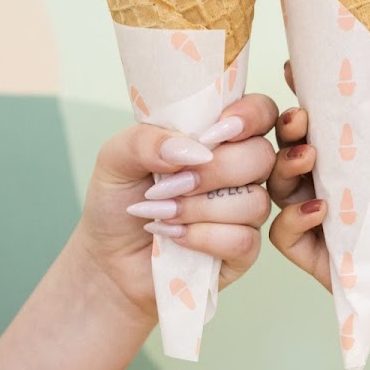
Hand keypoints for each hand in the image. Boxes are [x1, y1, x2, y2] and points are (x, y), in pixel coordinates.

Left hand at [73, 94, 277, 325]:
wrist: (108, 257)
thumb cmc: (118, 201)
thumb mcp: (115, 159)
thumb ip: (146, 141)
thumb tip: (193, 149)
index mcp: (217, 138)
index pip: (261, 112)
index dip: (251, 115)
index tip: (216, 131)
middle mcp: (239, 172)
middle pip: (261, 157)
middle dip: (214, 170)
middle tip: (170, 183)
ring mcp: (245, 212)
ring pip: (254, 202)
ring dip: (200, 208)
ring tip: (161, 212)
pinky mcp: (242, 251)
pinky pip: (244, 241)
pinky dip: (203, 238)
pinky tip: (174, 236)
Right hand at [267, 64, 369, 369]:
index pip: (335, 122)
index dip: (315, 97)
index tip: (300, 69)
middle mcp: (344, 188)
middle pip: (297, 148)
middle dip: (290, 127)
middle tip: (300, 117)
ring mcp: (330, 224)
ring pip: (282, 187)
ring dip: (286, 166)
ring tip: (308, 157)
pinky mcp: (323, 261)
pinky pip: (287, 236)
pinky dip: (295, 218)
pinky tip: (321, 209)